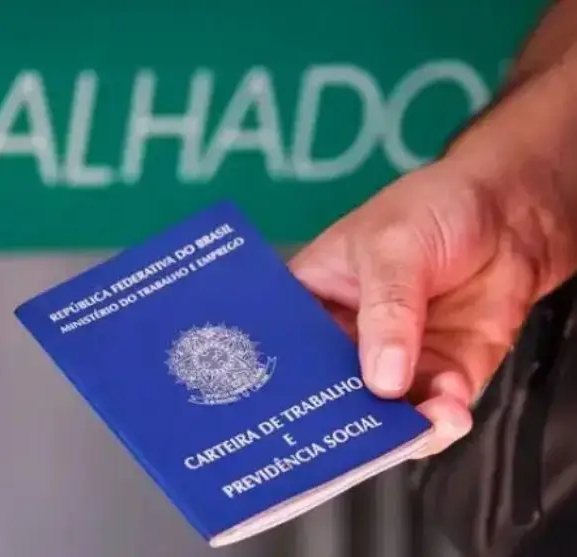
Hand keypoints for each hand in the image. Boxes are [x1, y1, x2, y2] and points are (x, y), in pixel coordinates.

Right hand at [289, 160, 541, 457]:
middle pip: (327, 393)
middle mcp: (345, 338)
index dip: (278, 386)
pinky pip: (431, 412)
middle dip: (340, 421)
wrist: (515, 209)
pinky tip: (450, 410)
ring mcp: (394, 361)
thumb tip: (382, 383)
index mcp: (312, 300)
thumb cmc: (431, 209)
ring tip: (418, 425)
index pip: (283, 349)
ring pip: (380, 415)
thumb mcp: (393, 248)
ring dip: (397, 430)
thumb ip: (386, 313)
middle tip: (352, 443)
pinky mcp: (442, 373)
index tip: (282, 419)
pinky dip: (439, 421)